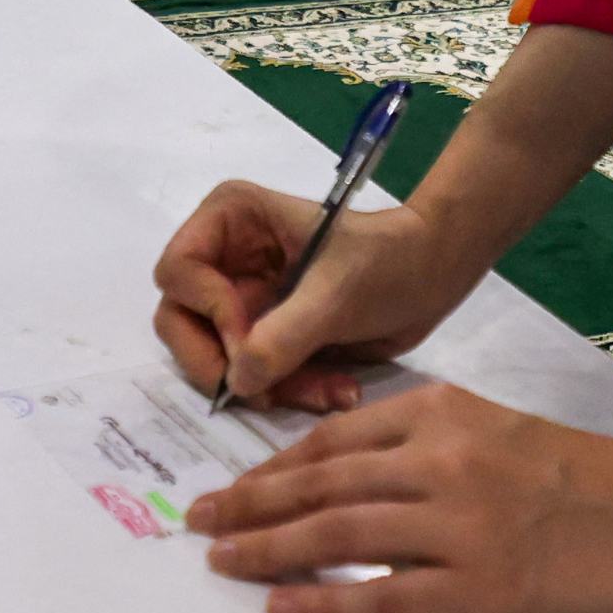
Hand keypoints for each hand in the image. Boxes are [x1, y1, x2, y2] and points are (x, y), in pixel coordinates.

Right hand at [151, 176, 489, 410]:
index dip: (208, 312)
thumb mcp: (338, 293)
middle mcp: (224, 258)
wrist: (435, 276)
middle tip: (268, 392)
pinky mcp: (265, 336)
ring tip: (323, 391)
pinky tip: (335, 390)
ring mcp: (242, 300)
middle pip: (180, 323)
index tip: (250, 342)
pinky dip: (288, 392)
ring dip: (266, 386)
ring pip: (215, 360)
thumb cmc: (388, 260)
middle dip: (226, 364)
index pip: (177, 272)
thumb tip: (237, 383)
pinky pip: (252, 378)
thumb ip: (284, 335)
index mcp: (230, 220)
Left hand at [187, 385, 612, 612]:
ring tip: (222, 564)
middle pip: (320, 486)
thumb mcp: (496, 428)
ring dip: (268, 552)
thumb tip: (345, 473)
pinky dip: (324, 605)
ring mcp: (459, 526)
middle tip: (199, 525)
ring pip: (338, 537)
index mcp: (444, 413)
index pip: (333, 442)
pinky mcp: (480, 587)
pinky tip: (282, 609)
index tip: (231, 489)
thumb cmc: (584, 475)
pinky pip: (383, 599)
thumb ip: (425, 441)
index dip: (271, 468)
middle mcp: (442, 461)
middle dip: (250, 506)